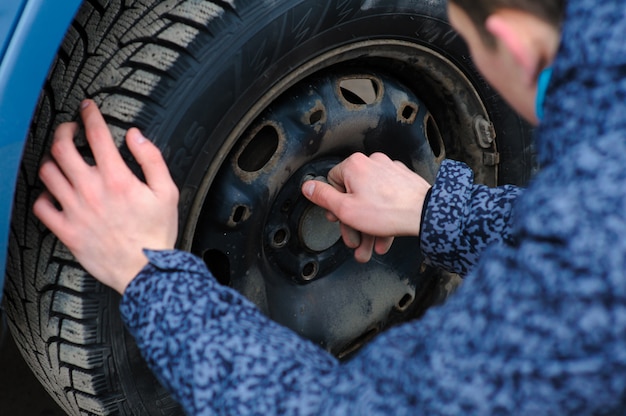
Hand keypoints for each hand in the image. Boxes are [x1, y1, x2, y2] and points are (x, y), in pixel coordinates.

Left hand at [33, 100, 178, 293]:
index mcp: (117, 179)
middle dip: (64, 130)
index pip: (96, 135)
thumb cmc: (157, 234)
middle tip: (70, 129)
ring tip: (61, 158)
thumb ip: (152, 159)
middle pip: (62, 148)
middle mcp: (91, 191)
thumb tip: (136, 136)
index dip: (90, 115)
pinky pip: (42, 207)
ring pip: (48, 173)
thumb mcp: (168, 192)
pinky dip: (44, 195)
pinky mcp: (67, 230)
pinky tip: (55, 192)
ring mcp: (75, 210)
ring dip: (52, 159)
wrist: (145, 269)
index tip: (88, 109)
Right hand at [301, 152, 430, 262]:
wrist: (425, 213)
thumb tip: (307, 186)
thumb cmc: (386, 212)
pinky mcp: (403, 180)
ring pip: (371, 200)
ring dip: (368, 226)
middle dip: (353, 222)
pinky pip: (387, 199)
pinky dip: (383, 217)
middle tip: (354, 239)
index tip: (337, 219)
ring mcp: (390, 170)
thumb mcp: (344, 209)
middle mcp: (372, 163)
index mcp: (354, 165)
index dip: (333, 204)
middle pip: (353, 194)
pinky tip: (384, 237)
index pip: (332, 182)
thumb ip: (322, 197)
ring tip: (370, 247)